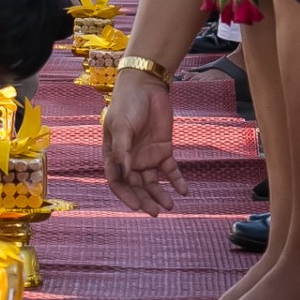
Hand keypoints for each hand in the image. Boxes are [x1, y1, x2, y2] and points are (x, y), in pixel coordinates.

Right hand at [103, 73, 186, 216]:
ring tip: (169, 205)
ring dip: (160, 194)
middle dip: (145, 199)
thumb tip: (123, 173)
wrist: (146, 86)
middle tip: (155, 212)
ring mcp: (147, 156)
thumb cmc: (127, 104)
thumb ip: (122, 149)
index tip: (136, 207)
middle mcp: (130, 160)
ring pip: (153, 182)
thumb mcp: (121, 125)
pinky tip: (184, 191)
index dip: (125, 196)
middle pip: (137, 186)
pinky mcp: (163, 151)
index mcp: (114, 155)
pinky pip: (171, 171)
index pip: (117, 181)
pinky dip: (177, 181)